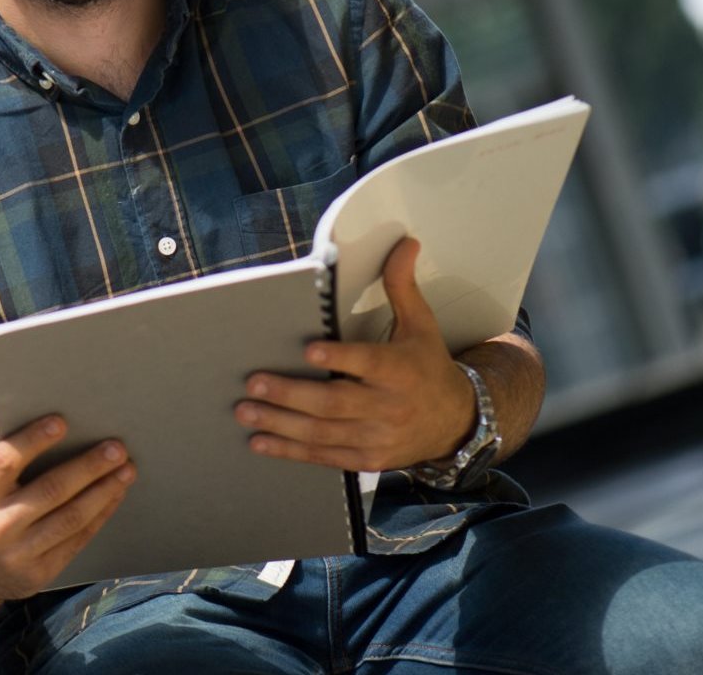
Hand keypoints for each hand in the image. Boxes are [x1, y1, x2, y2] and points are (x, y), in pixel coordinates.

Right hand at [0, 416, 135, 604]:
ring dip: (104, 491)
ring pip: (71, 518)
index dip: (34, 440)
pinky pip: (76, 541)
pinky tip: (113, 496)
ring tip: (126, 471)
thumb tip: (64, 436)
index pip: (6, 462)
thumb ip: (9, 469)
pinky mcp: (37, 576)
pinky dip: (99, 515)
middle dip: (88, 467)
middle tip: (116, 448)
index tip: (62, 421)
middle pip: (50, 491)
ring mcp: (17, 556)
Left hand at [237, 237, 474, 471]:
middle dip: (291, 395)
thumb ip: (402, 286)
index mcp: (401, 370)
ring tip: (246, 411)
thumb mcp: (421, 324)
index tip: (309, 350)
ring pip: (323, 432)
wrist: (455, 422)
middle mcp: (389, 406)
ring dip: (281, 423)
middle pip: (335, 402)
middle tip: (253, 382)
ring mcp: (377, 437)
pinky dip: (291, 451)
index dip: (340, 359)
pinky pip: (324, 456)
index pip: (368, 362)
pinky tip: (261, 442)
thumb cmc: (428, 366)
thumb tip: (405, 243)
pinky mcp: (366, 459)